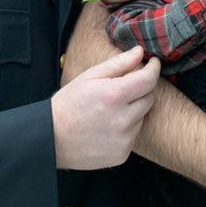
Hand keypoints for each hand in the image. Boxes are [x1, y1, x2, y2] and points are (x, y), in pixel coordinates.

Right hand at [52, 45, 159, 169]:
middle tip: (124, 87)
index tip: (153, 63)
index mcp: (114, 96)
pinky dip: (126, 128)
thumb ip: (119, 63)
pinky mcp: (122, 154)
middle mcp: (123, 120)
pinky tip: (108, 126)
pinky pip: (134, 135)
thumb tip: (140, 52)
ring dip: (133, 110)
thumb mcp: (90, 76)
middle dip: (141, 89)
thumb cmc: (69, 103)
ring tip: (110, 109)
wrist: (51, 138)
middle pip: (149, 98)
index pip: (148, 80)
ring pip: (142, 116)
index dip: (154, 68)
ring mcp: (123, 140)